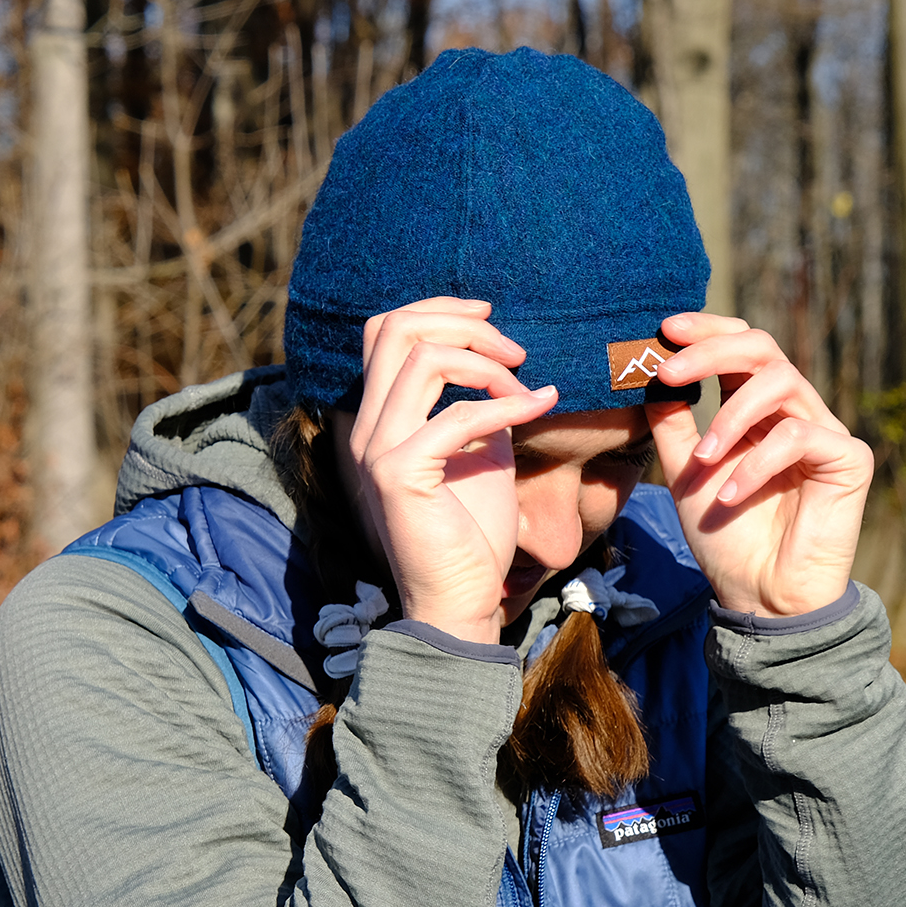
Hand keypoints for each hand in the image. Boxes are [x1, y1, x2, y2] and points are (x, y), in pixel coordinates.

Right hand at [345, 298, 557, 642]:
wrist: (461, 597)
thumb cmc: (472, 530)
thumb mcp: (479, 448)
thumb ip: (477, 402)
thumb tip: (502, 359)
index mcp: (378, 416)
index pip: (384, 330)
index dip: (438, 309)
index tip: (490, 318)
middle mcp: (366, 426)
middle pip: (395, 329)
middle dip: (463, 324)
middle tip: (516, 351)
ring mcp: (377, 449)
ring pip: (423, 359)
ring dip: (487, 363)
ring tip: (525, 386)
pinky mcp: (399, 474)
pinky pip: (456, 416)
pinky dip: (506, 404)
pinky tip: (539, 407)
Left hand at [644, 313, 872, 616]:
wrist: (760, 596)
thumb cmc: (725, 536)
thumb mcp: (686, 471)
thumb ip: (672, 423)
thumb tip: (648, 373)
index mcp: (757, 409)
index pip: (740, 348)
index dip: (708, 330)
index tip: (665, 329)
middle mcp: (793, 411)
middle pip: (763, 347)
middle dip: (712, 351)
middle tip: (670, 369)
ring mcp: (823, 431)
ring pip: (781, 382)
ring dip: (729, 416)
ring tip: (702, 460)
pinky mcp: (848, 458)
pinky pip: (798, 436)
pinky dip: (756, 463)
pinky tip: (732, 495)